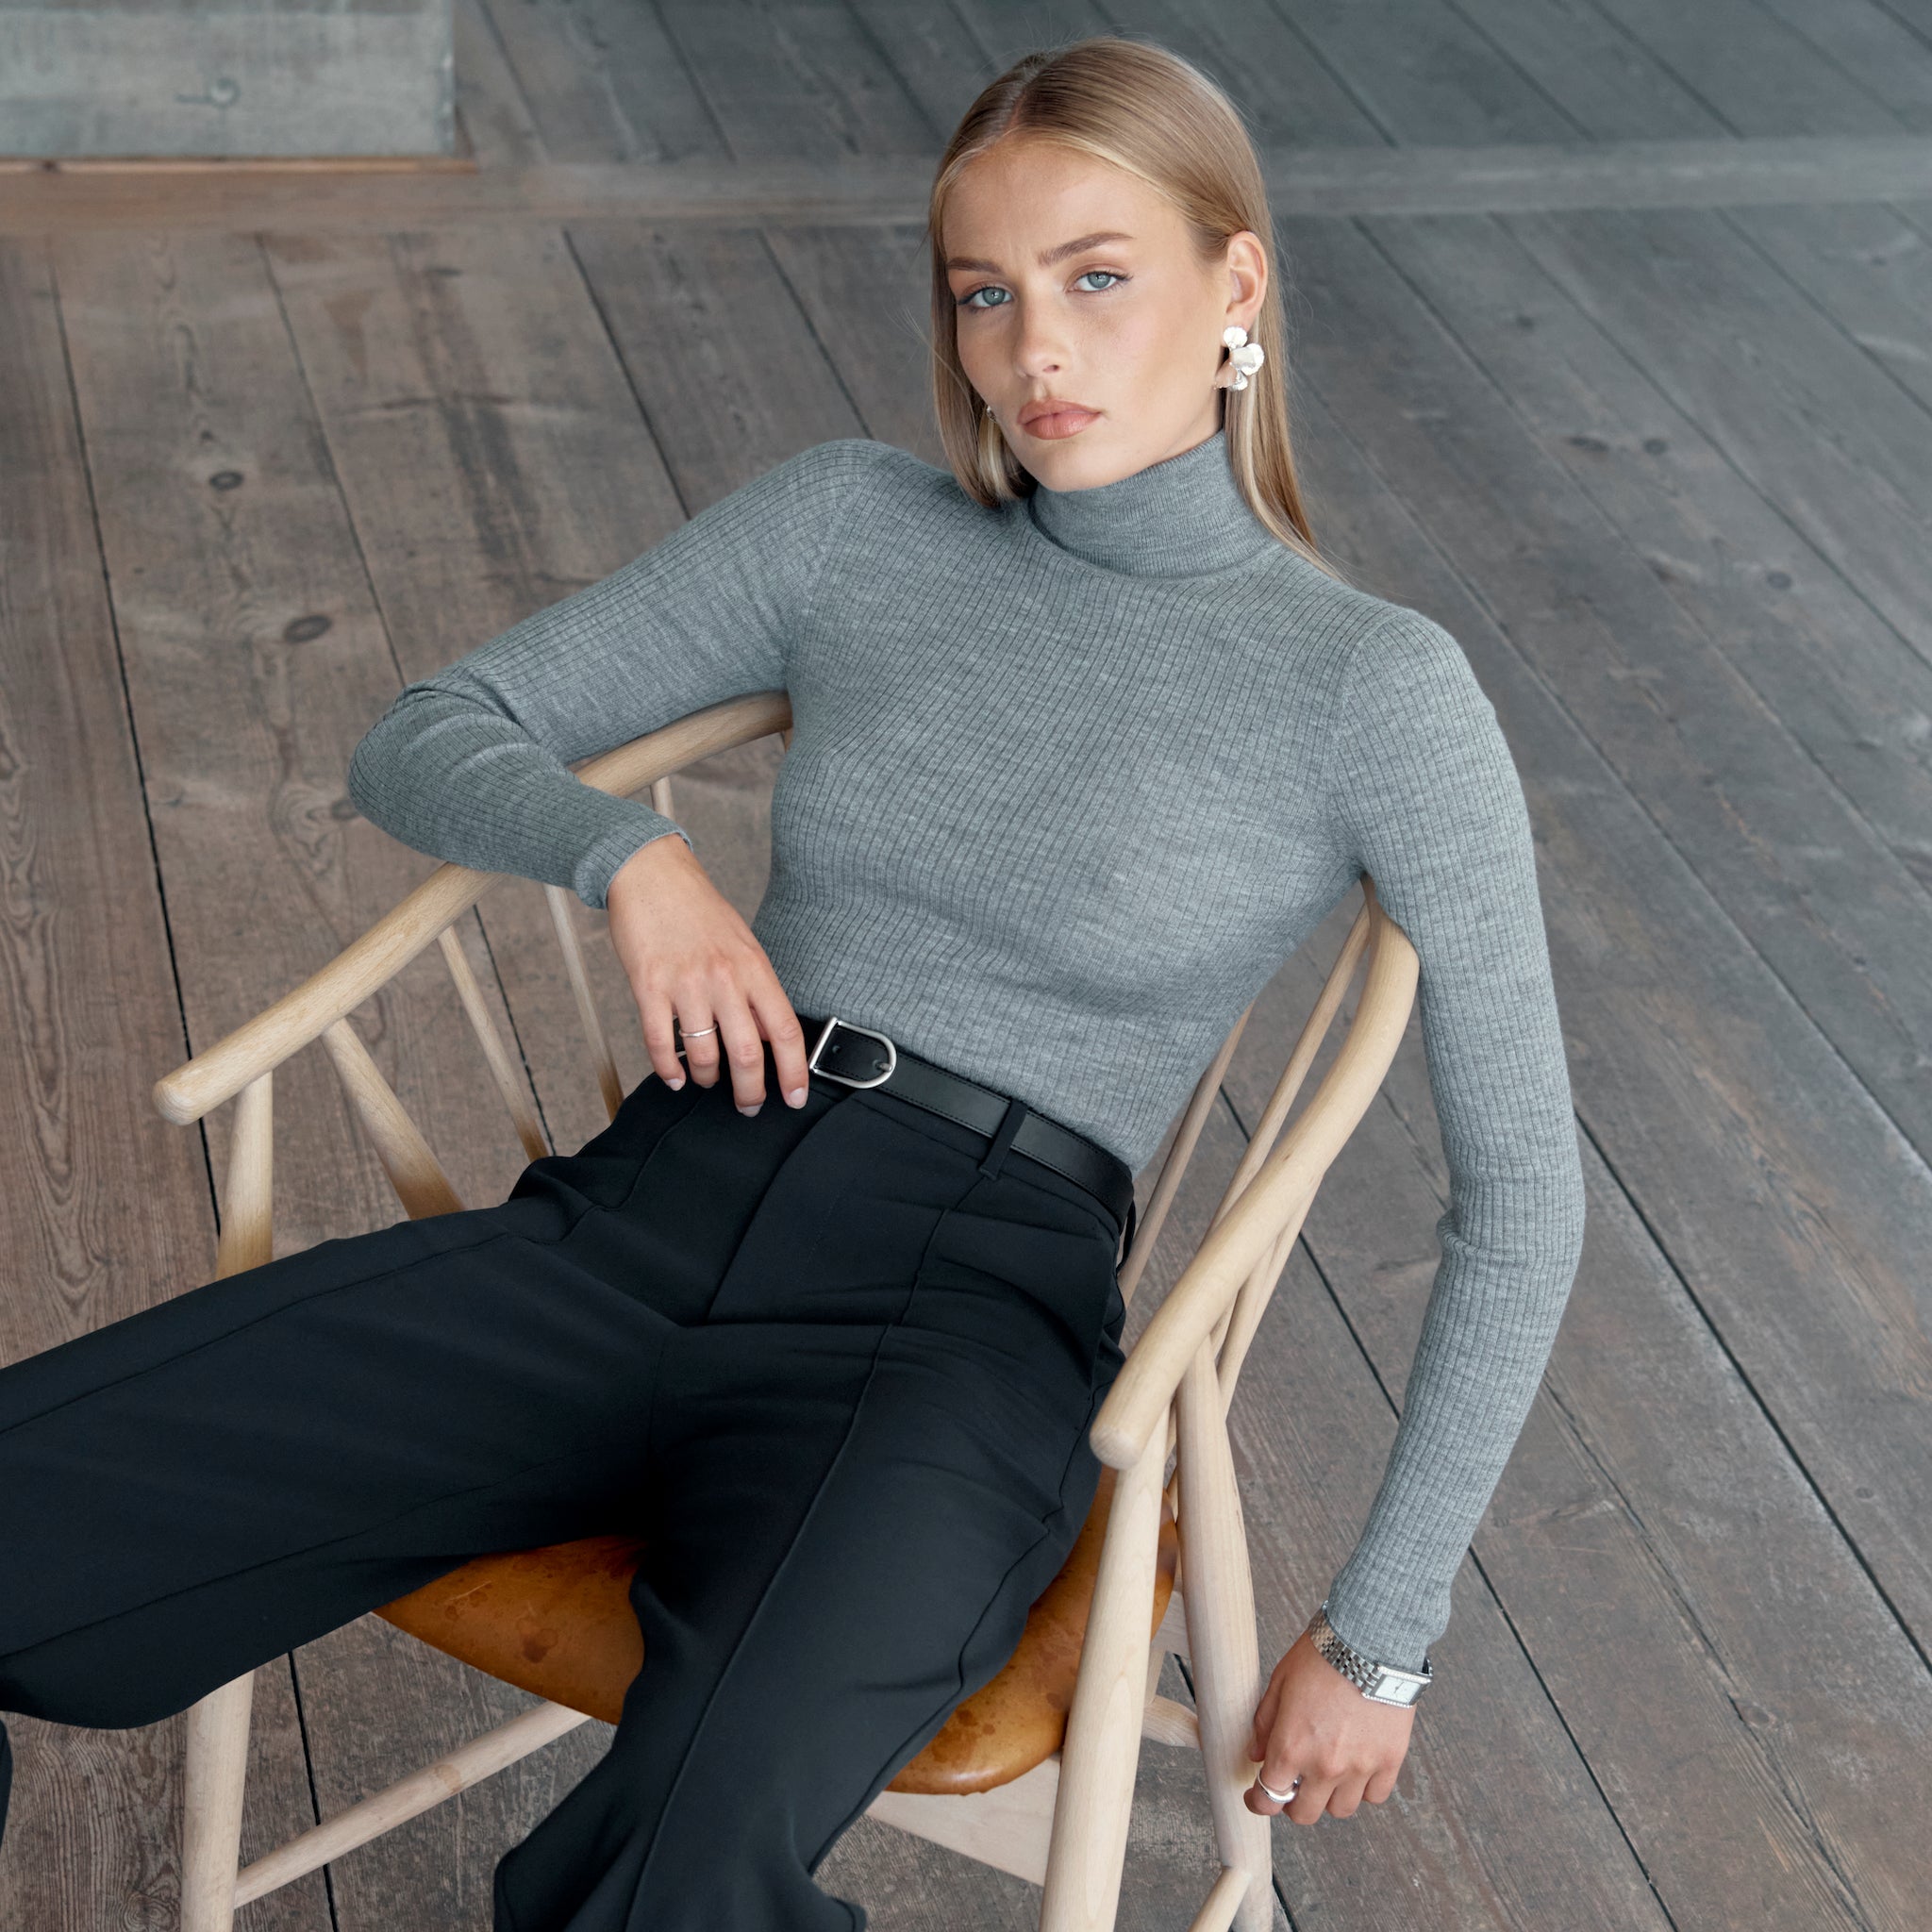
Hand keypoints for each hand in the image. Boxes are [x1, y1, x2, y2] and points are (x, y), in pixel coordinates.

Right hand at [603, 833, 809, 1115]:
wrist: (652, 874)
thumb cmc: (699, 910)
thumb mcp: (742, 944)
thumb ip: (755, 989)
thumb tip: (766, 1037)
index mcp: (754, 967)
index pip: (785, 1030)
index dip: (795, 1071)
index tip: (796, 1097)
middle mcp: (724, 978)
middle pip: (747, 1053)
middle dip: (750, 1091)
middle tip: (748, 1106)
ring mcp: (685, 984)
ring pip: (703, 1055)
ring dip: (708, 1079)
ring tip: (708, 1081)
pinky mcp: (648, 987)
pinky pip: (660, 1044)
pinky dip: (669, 1070)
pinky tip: (676, 1078)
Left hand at [1243, 1626, 1413, 1823]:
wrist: (1370, 1639)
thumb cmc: (1321, 1655)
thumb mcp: (1280, 1681)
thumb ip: (1265, 1723)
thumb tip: (1257, 1754)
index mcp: (1292, 1746)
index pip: (1268, 1798)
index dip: (1258, 1802)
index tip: (1257, 1797)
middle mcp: (1325, 1766)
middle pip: (1305, 1813)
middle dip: (1292, 1803)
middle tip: (1292, 1785)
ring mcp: (1360, 1767)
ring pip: (1341, 1810)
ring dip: (1328, 1797)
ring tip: (1325, 1774)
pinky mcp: (1390, 1761)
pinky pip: (1374, 1796)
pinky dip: (1363, 1789)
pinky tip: (1355, 1768)